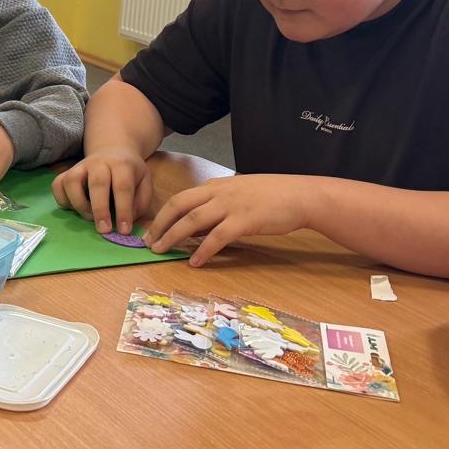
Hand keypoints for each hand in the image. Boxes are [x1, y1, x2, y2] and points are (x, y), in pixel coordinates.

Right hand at [51, 149, 153, 234]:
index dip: (123, 210)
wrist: (113, 149)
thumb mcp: (144, 182)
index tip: (124, 231)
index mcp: (122, 165)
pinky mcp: (66, 172)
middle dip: (100, 210)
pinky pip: (58, 185)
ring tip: (89, 217)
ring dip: (79, 204)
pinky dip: (63, 200)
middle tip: (104, 230)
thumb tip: (128, 220)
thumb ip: (140, 202)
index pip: (123, 187)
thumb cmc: (129, 172)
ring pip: (72, 181)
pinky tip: (75, 208)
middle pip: (97, 183)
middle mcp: (99, 163)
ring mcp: (80, 166)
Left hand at [142, 174, 313, 263]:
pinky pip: (217, 237)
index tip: (151, 229)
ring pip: (193, 220)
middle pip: (179, 206)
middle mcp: (219, 192)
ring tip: (161, 251)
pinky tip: (195, 262)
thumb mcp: (238, 194)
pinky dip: (203, 250)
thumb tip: (195, 227)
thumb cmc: (272, 196)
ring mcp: (231, 205)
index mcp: (216, 185)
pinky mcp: (245, 221)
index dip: (163, 214)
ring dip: (173, 236)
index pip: (181, 198)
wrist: (300, 195)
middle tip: (148, 242)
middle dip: (160, 224)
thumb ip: (216, 206)